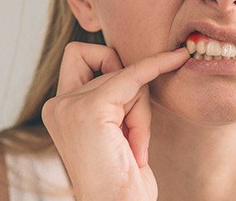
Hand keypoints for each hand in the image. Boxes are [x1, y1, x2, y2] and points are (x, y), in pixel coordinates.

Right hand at [42, 42, 189, 200]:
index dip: (107, 58)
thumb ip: (112, 96)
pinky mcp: (91, 110)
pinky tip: (177, 58)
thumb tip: (134, 63)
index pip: (80, 56)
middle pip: (109, 65)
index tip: (138, 64)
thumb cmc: (122, 178)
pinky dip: (158, 65)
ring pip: (126, 77)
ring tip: (133, 148)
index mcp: (59, 108)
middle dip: (133, 95)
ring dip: (141, 112)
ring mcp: (69, 106)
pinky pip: (134, 75)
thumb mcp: (112, 129)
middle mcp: (58, 105)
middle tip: (132, 135)